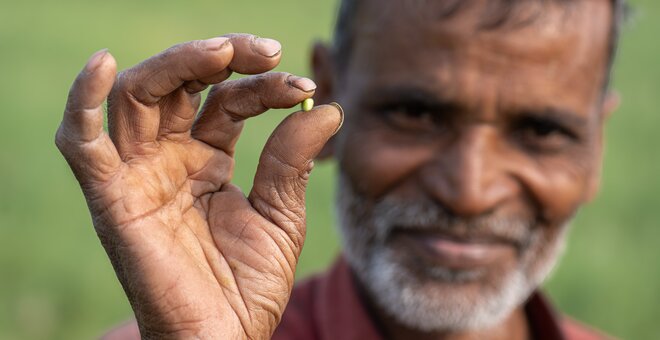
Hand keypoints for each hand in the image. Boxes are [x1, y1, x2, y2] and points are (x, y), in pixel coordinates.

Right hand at [55, 34, 342, 338]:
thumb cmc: (248, 286)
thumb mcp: (281, 215)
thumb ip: (293, 160)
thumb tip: (327, 107)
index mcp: (206, 160)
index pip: (228, 101)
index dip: (264, 86)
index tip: (304, 87)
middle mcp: (168, 159)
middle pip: (180, 85)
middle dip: (220, 58)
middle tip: (267, 51)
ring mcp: (139, 175)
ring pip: (138, 97)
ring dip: (175, 64)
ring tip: (222, 51)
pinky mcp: (113, 201)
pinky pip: (82, 147)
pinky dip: (82, 104)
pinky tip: (101, 66)